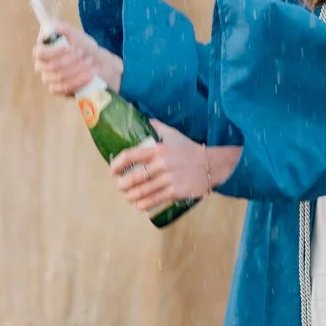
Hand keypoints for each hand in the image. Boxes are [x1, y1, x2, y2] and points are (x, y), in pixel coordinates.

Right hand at [33, 24, 122, 97]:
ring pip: (59, 77)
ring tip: (89, 63)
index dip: (53, 52)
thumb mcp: (78, 35)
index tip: (68, 48)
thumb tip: (55, 27)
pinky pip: (64, 88)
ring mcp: (48, 78)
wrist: (98, 65)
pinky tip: (88, 76)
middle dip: (71, 60)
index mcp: (43, 49)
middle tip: (84, 54)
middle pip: (51, 66)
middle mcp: (41, 64)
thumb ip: (65, 29)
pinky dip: (78, 81)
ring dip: (77, 69)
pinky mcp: (56, 90)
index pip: (39, 53)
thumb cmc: (85, 48)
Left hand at [110, 121, 241, 214]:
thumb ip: (156, 127)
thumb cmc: (189, 148)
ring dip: (130, 197)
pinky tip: (139, 205)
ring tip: (127, 197)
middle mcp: (161, 164)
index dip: (116, 165)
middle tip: (119, 187)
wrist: (212, 164)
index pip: (130, 156)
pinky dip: (143, 205)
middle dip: (122, 185)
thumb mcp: (173, 133)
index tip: (113, 171)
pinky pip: (154, 200)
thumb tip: (141, 120)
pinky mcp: (176, 191)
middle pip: (133, 178)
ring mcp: (169, 179)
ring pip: (142, 192)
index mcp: (158, 149)